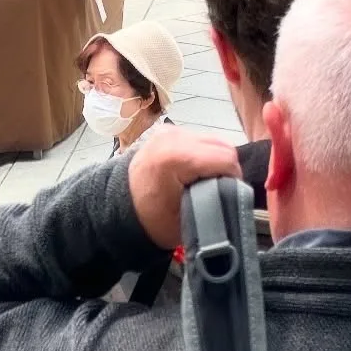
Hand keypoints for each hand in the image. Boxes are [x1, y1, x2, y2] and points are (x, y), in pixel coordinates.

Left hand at [128, 126, 241, 249]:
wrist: (116, 208)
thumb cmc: (150, 220)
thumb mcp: (185, 218)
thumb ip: (213, 200)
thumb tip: (233, 191)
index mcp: (175, 157)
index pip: (225, 158)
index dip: (234, 178)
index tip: (231, 195)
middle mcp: (173, 136)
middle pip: (222, 145)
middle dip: (226, 168)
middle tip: (222, 190)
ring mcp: (170, 130)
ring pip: (213, 139)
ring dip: (217, 159)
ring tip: (209, 181)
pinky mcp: (169, 130)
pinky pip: (200, 139)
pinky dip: (205, 153)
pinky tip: (197, 170)